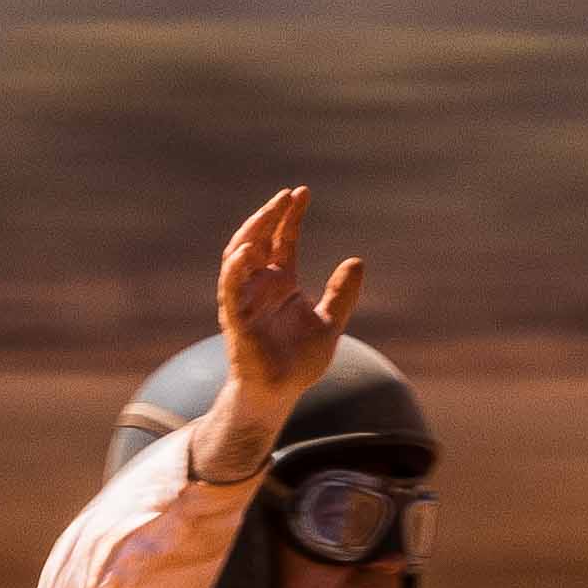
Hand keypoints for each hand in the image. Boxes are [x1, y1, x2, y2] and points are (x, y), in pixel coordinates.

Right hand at [196, 186, 363, 482]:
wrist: (279, 394)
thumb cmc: (298, 362)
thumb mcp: (329, 323)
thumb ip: (342, 294)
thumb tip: (357, 260)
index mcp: (281, 283)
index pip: (283, 240)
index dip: (290, 217)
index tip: (301, 193)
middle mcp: (259, 285)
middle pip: (259, 239)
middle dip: (271, 216)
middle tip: (288, 195)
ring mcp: (244, 299)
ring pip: (239, 256)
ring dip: (252, 232)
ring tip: (269, 212)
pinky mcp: (234, 318)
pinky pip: (230, 288)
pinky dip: (235, 269)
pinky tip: (247, 251)